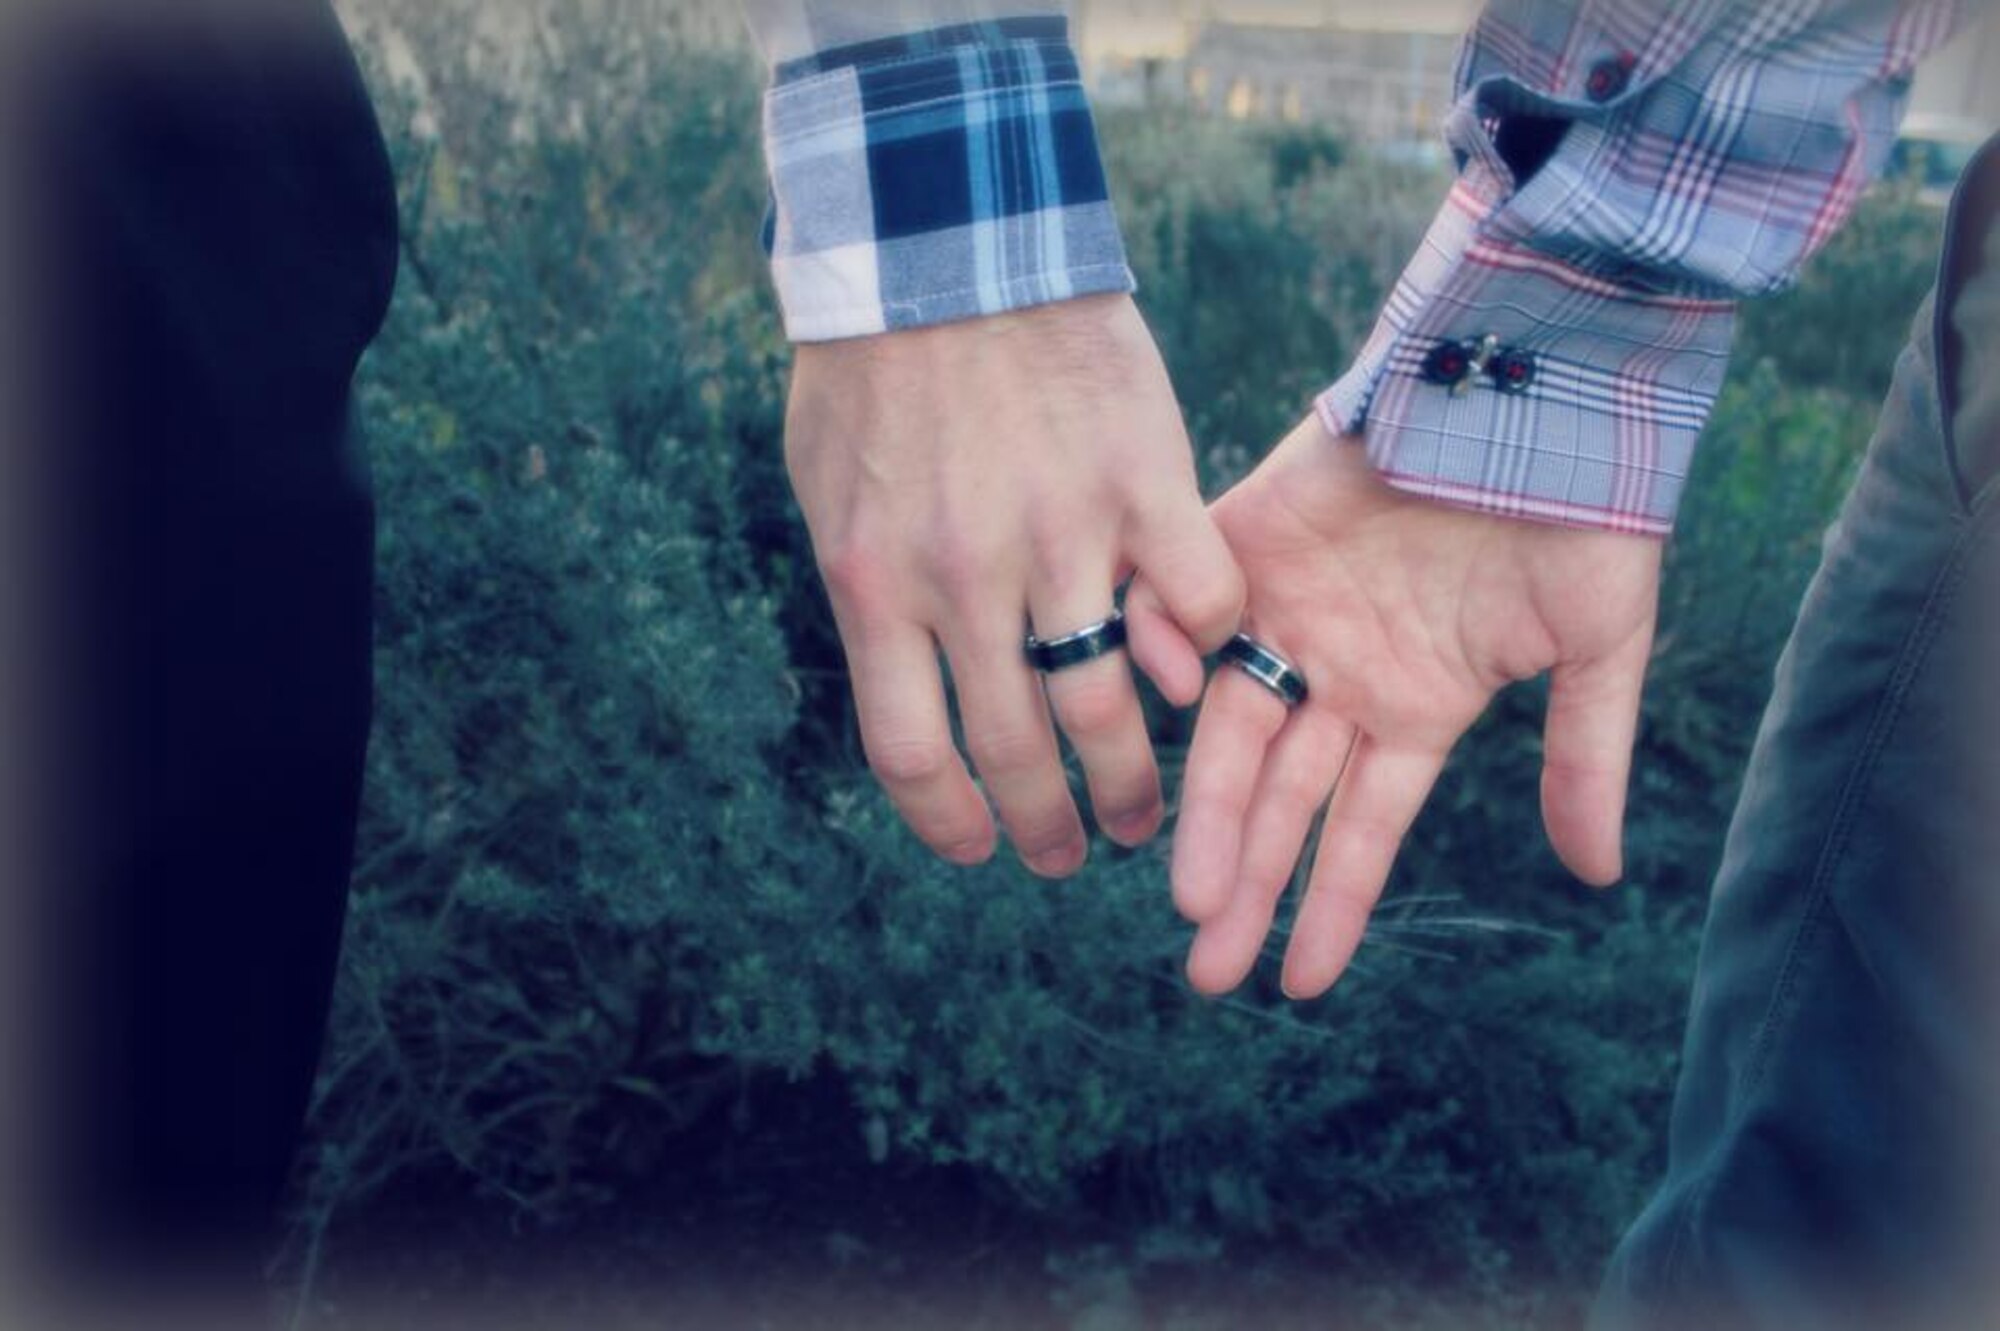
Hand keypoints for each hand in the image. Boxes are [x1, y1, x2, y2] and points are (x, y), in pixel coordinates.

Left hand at [786, 295, 1243, 875]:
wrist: (945, 244)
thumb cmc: (873, 377)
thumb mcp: (836, 498)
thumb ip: (881, 603)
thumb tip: (966, 693)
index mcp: (875, 586)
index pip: (912, 754)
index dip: (949, 823)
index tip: (980, 851)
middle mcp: (966, 580)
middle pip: (1017, 751)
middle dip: (1049, 827)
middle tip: (1073, 852)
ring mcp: (1059, 534)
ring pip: (1111, 703)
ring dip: (1133, 780)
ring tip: (1142, 815)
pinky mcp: (1143, 481)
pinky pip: (1201, 601)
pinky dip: (1205, 647)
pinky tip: (1198, 668)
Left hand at [1158, 416, 1660, 996]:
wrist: (1545, 381)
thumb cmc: (1587, 513)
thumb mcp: (1599, 649)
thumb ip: (1584, 759)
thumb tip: (1596, 876)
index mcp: (1416, 706)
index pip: (1360, 827)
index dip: (1329, 903)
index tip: (1296, 982)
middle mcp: (1342, 671)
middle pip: (1280, 797)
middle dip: (1247, 882)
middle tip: (1207, 969)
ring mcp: (1291, 609)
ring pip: (1230, 727)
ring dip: (1206, 809)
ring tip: (1185, 894)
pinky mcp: (1246, 537)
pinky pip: (1187, 605)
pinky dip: (1164, 648)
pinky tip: (1160, 707)